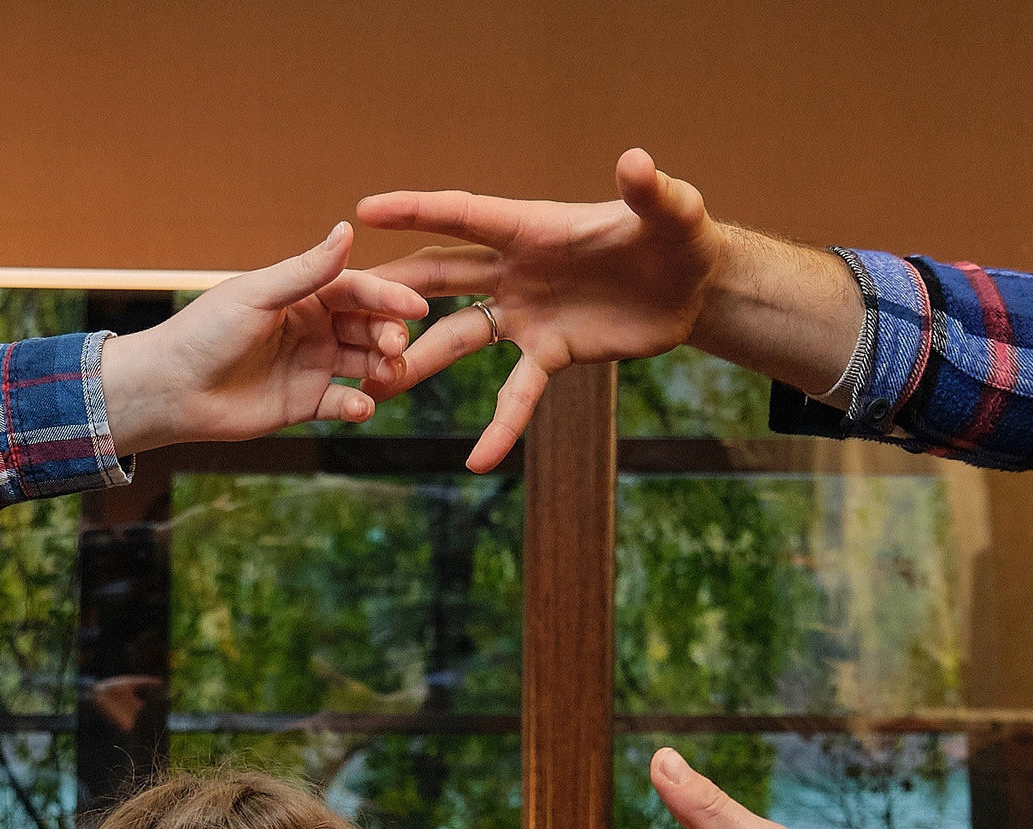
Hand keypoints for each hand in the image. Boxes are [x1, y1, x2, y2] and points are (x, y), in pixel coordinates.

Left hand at [98, 222, 426, 454]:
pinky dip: (356, 405)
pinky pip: (342, 403)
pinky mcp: (305, 403)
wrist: (171, 390)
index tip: (417, 306)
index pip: (357, 289)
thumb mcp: (258, 295)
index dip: (388, 296)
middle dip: (388, 334)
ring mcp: (311, 366)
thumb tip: (347, 228)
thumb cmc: (205, 333)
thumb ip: (306, 270)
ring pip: (363, 364)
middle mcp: (313, 328)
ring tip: (387, 374)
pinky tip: (360, 407)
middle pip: (367, 326)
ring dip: (381, 368)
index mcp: (303, 294)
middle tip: (395, 345)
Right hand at [356, 148, 724, 471]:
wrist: (694, 287)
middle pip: (441, 278)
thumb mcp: (673, 212)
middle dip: (392, 292)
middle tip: (338, 306)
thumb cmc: (681, 235)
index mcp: (532, 227)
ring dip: (419, 361)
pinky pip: (515, 396)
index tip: (364, 210)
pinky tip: (477, 462)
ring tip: (376, 390)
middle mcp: (517, 270)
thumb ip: (651, 191)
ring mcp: (526, 315)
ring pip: (458, 338)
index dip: (416, 210)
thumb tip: (636, 162)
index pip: (464, 216)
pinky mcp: (549, 354)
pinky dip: (498, 427)